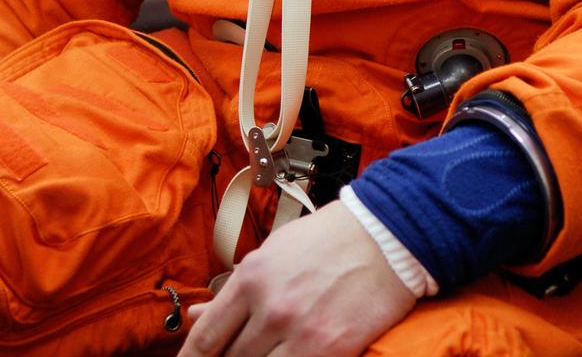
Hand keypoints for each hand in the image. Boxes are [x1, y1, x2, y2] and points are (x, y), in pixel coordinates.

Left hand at [178, 199, 415, 356]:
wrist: (384, 237)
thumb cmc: (328, 239)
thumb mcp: (273, 252)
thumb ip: (235, 288)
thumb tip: (197, 315)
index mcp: (251, 277)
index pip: (206, 338)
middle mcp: (270, 307)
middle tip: (236, 352)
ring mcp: (299, 332)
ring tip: (268, 349)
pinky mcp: (328, 351)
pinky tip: (287, 355)